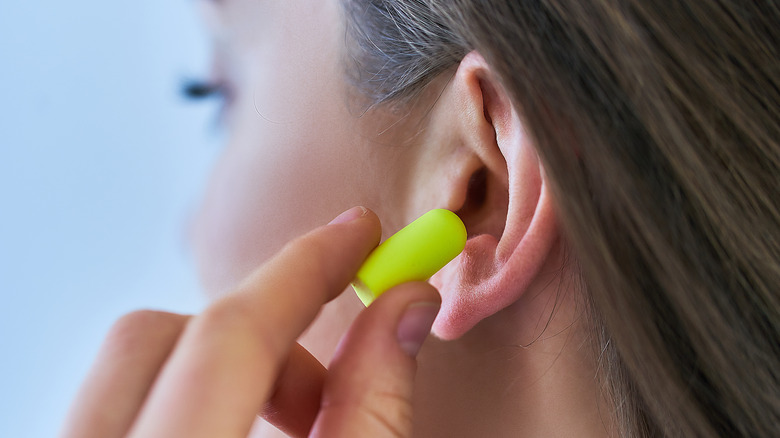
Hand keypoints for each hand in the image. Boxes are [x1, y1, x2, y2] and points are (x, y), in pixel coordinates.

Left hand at [61, 207, 440, 437]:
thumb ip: (373, 407)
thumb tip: (405, 307)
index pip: (230, 334)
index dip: (305, 270)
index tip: (358, 235)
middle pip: (155, 335)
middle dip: (255, 336)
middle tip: (320, 393)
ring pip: (128, 366)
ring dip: (216, 368)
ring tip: (282, 424)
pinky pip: (115, 400)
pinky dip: (182, 394)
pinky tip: (229, 432)